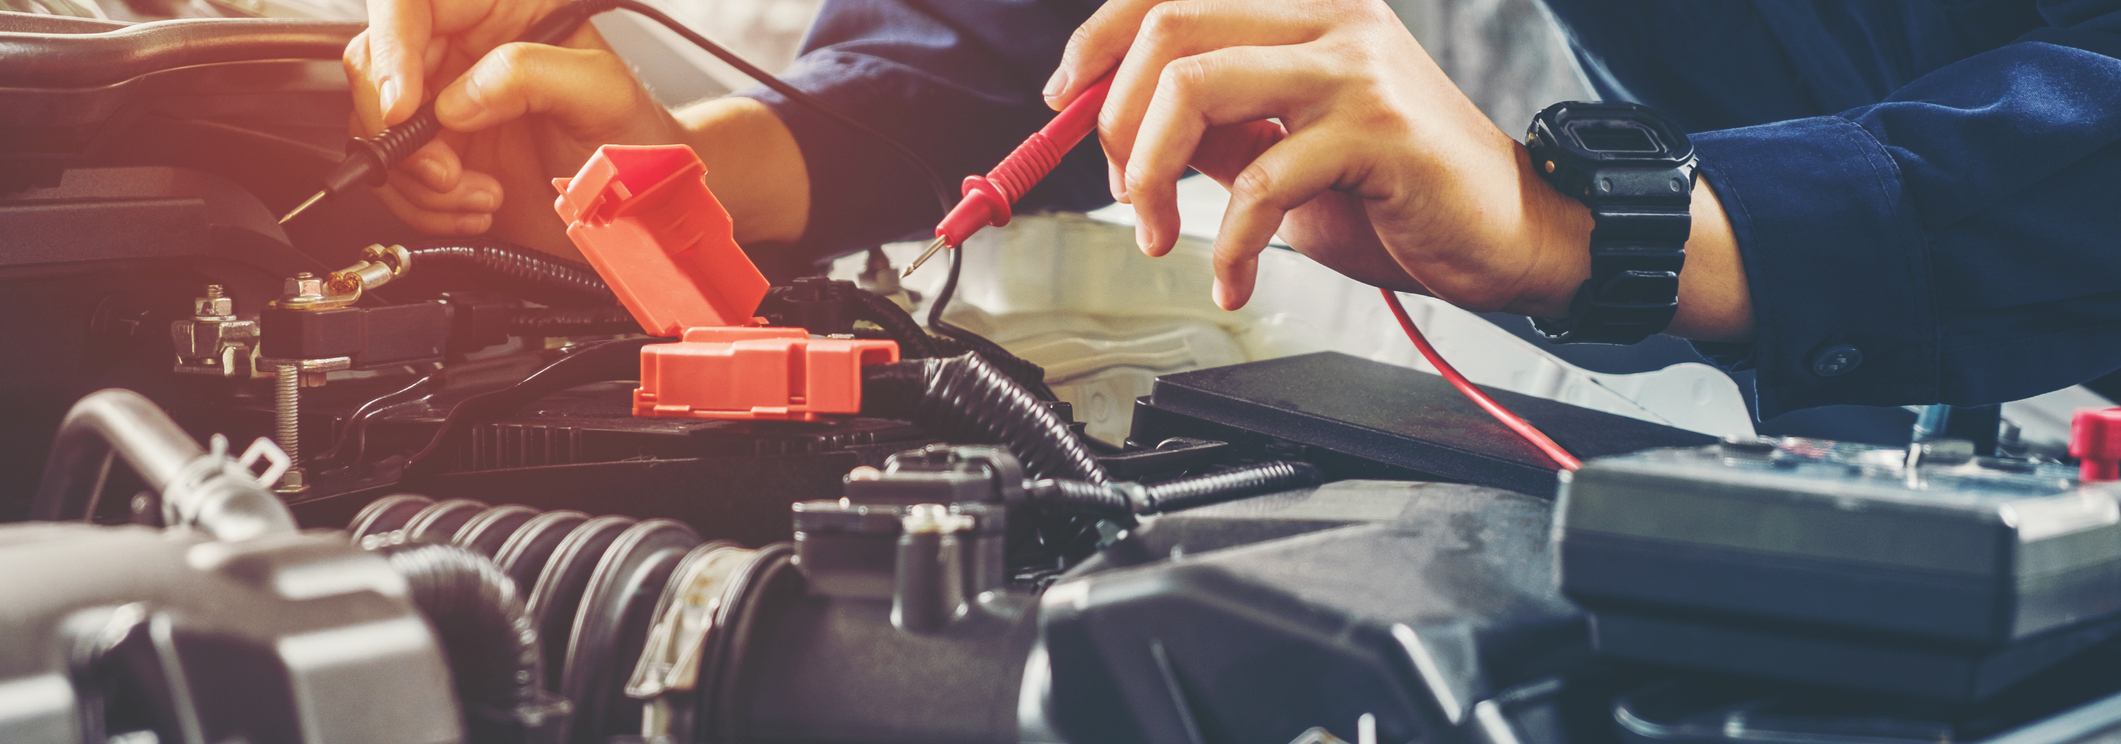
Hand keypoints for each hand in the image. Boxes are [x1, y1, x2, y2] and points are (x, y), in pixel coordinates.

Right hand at [343, 0, 685, 251]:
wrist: (642, 206)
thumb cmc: (635, 136)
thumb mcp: (600, 93)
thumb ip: (533, 75)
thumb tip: (461, 96)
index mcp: (501, 9)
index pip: (412, 4)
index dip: (393, 49)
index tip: (405, 106)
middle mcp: (465, 51)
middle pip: (377, 68)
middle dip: (402, 132)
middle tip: (447, 171)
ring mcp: (447, 104)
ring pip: (378, 129)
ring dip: (419, 180)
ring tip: (481, 195)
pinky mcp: (442, 155)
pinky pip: (396, 177)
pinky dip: (426, 206)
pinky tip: (479, 206)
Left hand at [1048, 0, 1750, 339]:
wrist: (1511, 235)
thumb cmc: (1401, 196)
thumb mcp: (1285, 154)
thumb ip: (1217, 132)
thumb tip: (1125, 133)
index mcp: (1302, 12)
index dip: (1097, 41)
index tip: (1065, 102)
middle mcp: (1329, 19)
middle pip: (1169, 29)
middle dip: (1115, 119)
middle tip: (1121, 191)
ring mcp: (1354, 68)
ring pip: (1197, 87)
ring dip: (1148, 175)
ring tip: (1159, 236)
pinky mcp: (1377, 132)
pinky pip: (1259, 180)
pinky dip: (1226, 243)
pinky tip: (1231, 277)